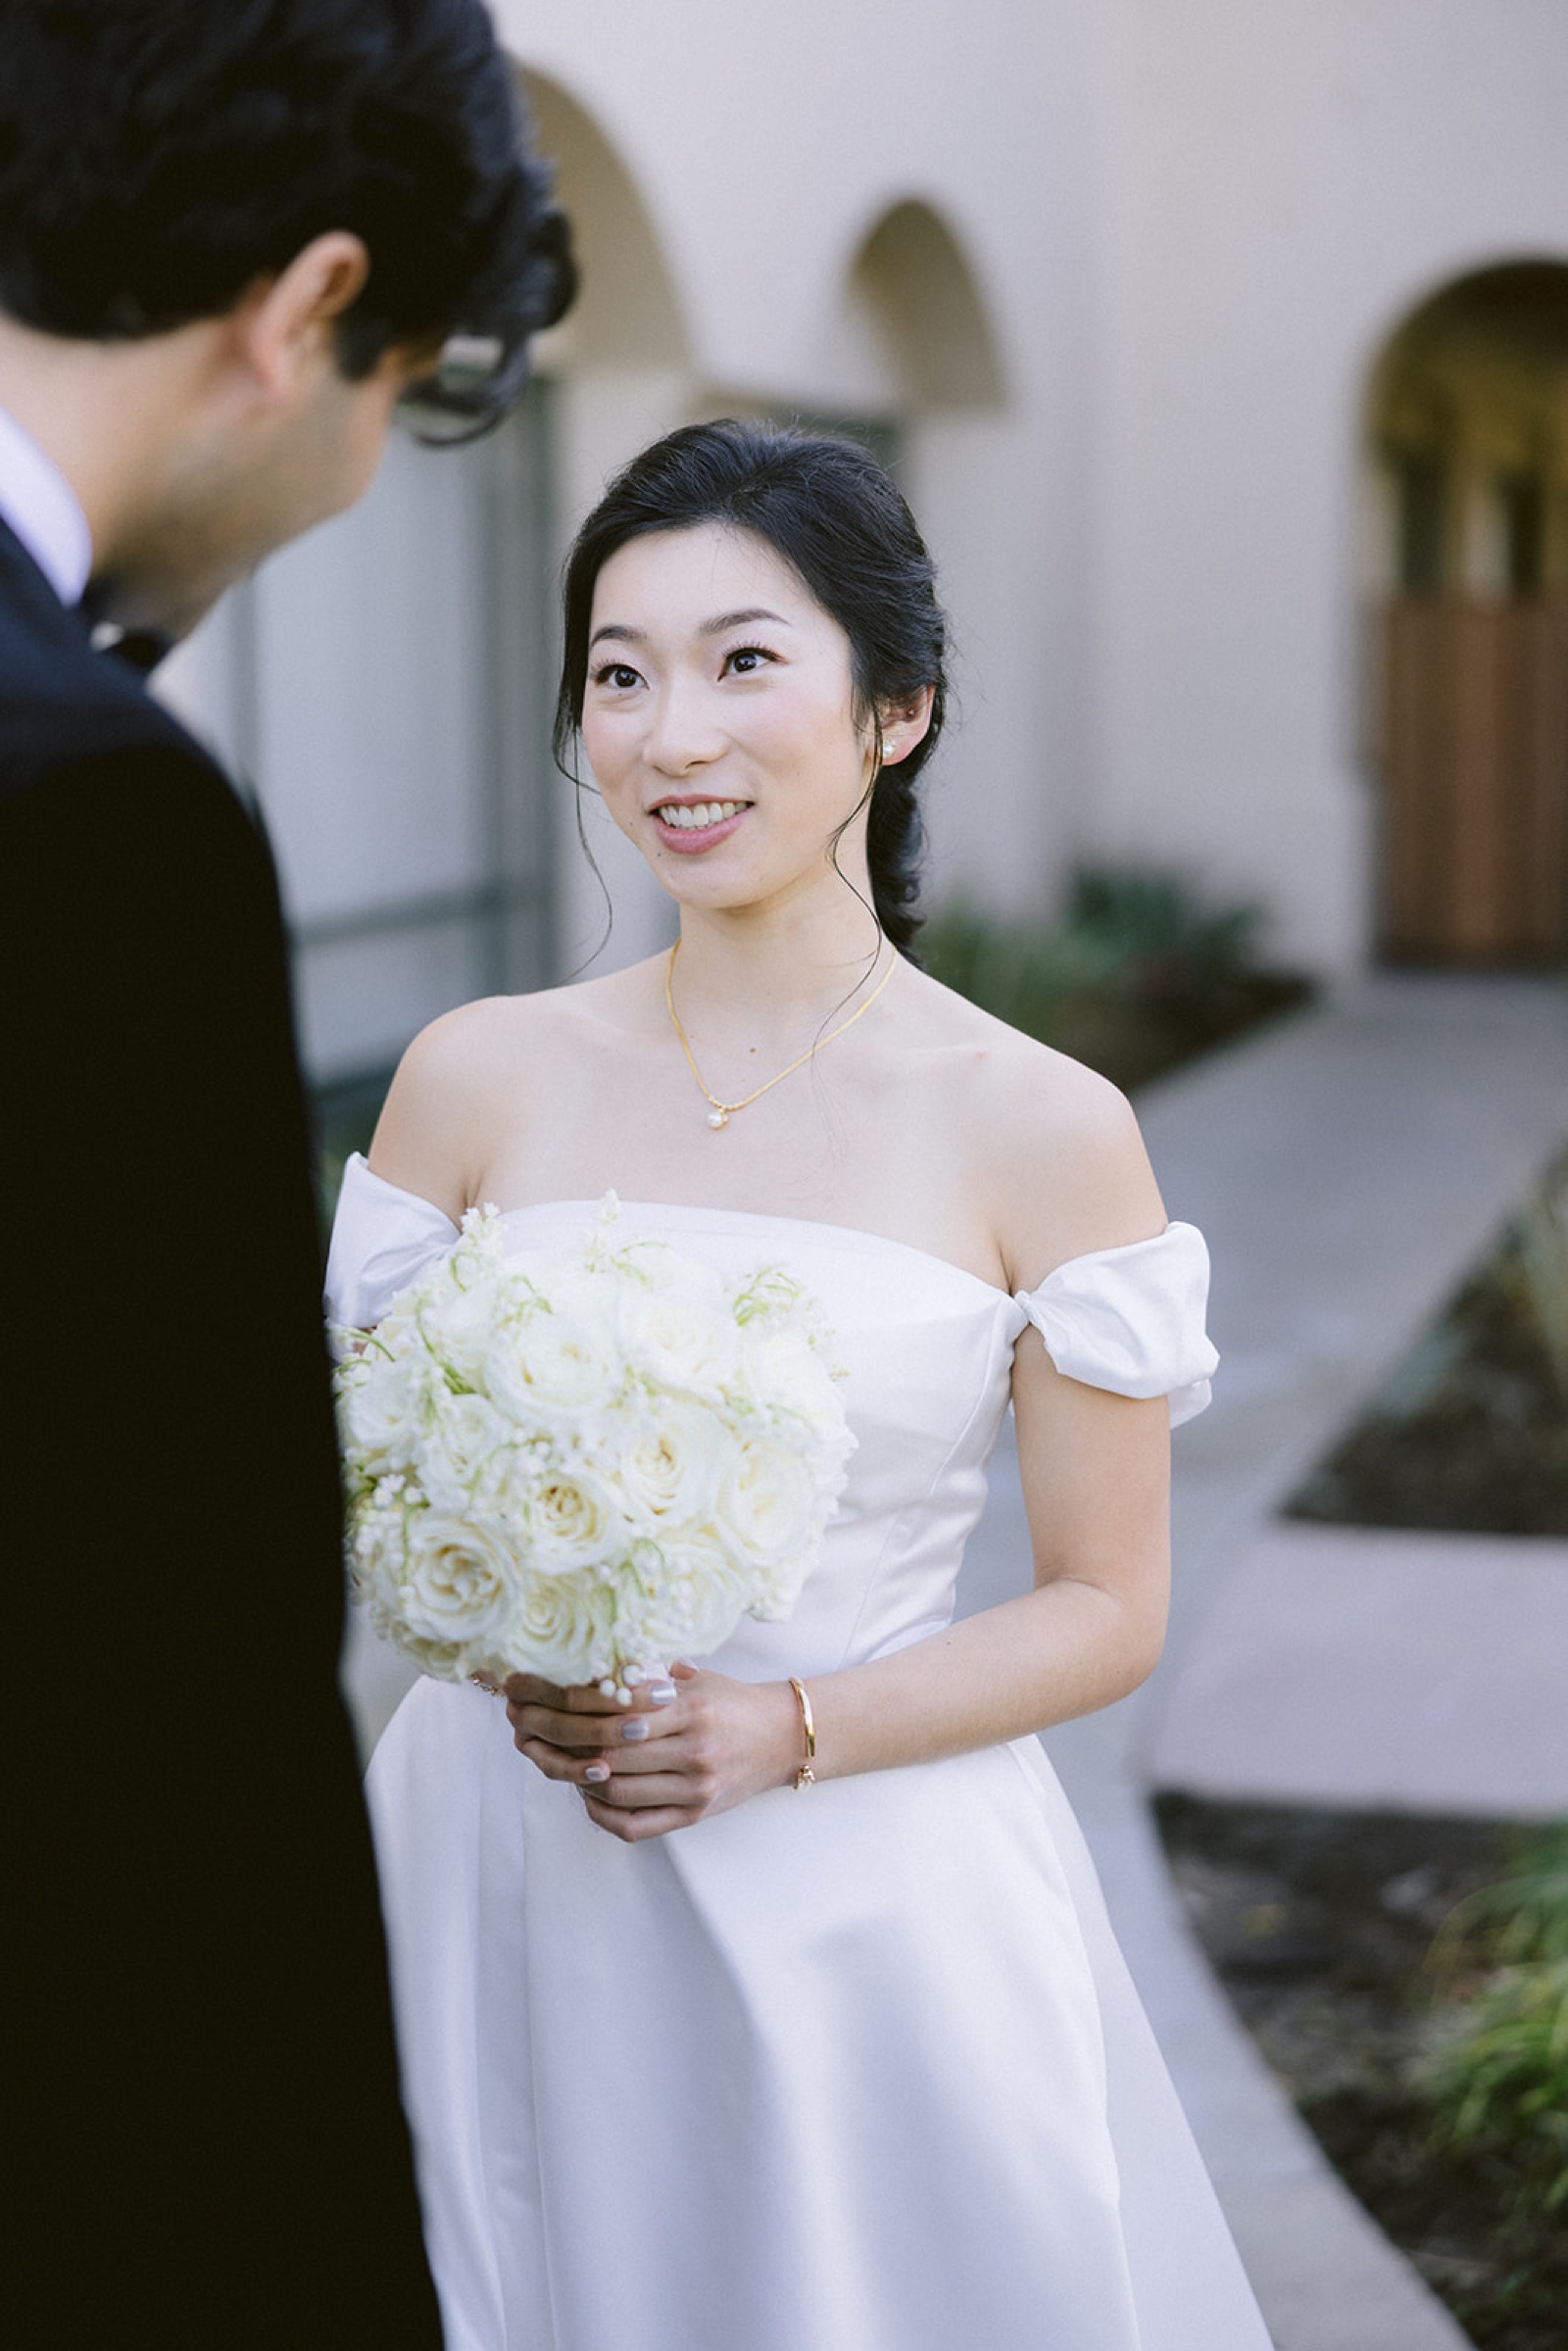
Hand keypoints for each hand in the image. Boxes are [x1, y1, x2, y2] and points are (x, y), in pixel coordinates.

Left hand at [502, 1663, 803, 1842]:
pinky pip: (636, 1825)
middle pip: (608, 1750)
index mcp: (690, 1707)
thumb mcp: (697, 1679)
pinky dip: (602, 1814)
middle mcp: (693, 1749)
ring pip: (616, 1790)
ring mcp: (694, 1787)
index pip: (616, 1707)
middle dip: (558, 1741)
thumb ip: (649, 1677)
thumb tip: (589, 1665)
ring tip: (553, 1761)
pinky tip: (587, 1796)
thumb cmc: (732, 1702)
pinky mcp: (694, 1816)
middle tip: (525, 1730)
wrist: (783, 1738)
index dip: (567, 1703)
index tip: (533, 1695)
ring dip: (576, 1778)